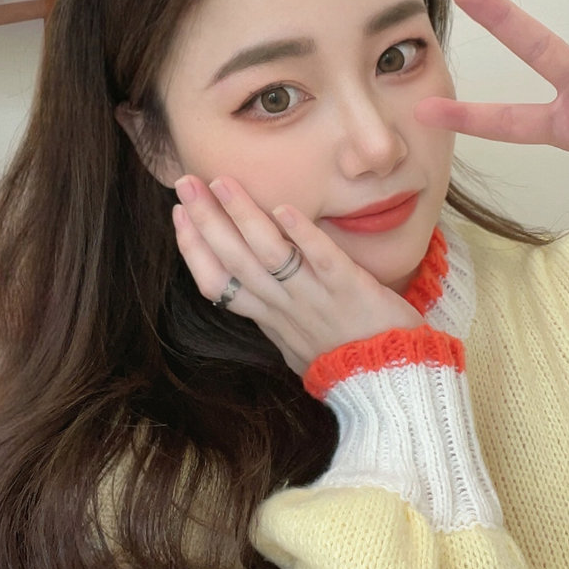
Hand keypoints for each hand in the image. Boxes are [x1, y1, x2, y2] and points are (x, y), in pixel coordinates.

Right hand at [172, 175, 422, 376]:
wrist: (390, 386)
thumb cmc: (345, 364)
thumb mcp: (295, 345)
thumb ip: (274, 316)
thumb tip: (253, 298)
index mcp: (269, 318)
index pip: (217, 282)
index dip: (193, 247)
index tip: (179, 214)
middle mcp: (284, 306)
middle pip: (235, 260)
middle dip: (206, 220)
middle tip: (185, 183)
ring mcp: (315, 298)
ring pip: (270, 255)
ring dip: (243, 217)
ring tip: (223, 182)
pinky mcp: (350, 289)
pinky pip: (322, 260)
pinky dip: (303, 236)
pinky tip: (284, 210)